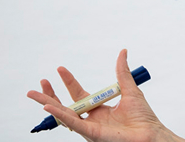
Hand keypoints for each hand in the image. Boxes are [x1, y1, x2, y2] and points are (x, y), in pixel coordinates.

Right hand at [26, 49, 184, 141]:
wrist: (150, 133)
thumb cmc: (143, 117)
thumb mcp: (130, 90)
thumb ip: (122, 72)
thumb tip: (122, 52)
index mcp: (99, 109)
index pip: (79, 94)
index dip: (69, 82)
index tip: (60, 69)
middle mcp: (92, 118)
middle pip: (66, 105)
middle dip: (51, 94)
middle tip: (41, 82)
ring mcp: (89, 126)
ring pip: (64, 114)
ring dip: (49, 103)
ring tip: (34, 94)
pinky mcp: (91, 133)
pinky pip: (73, 123)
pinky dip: (60, 114)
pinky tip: (48, 106)